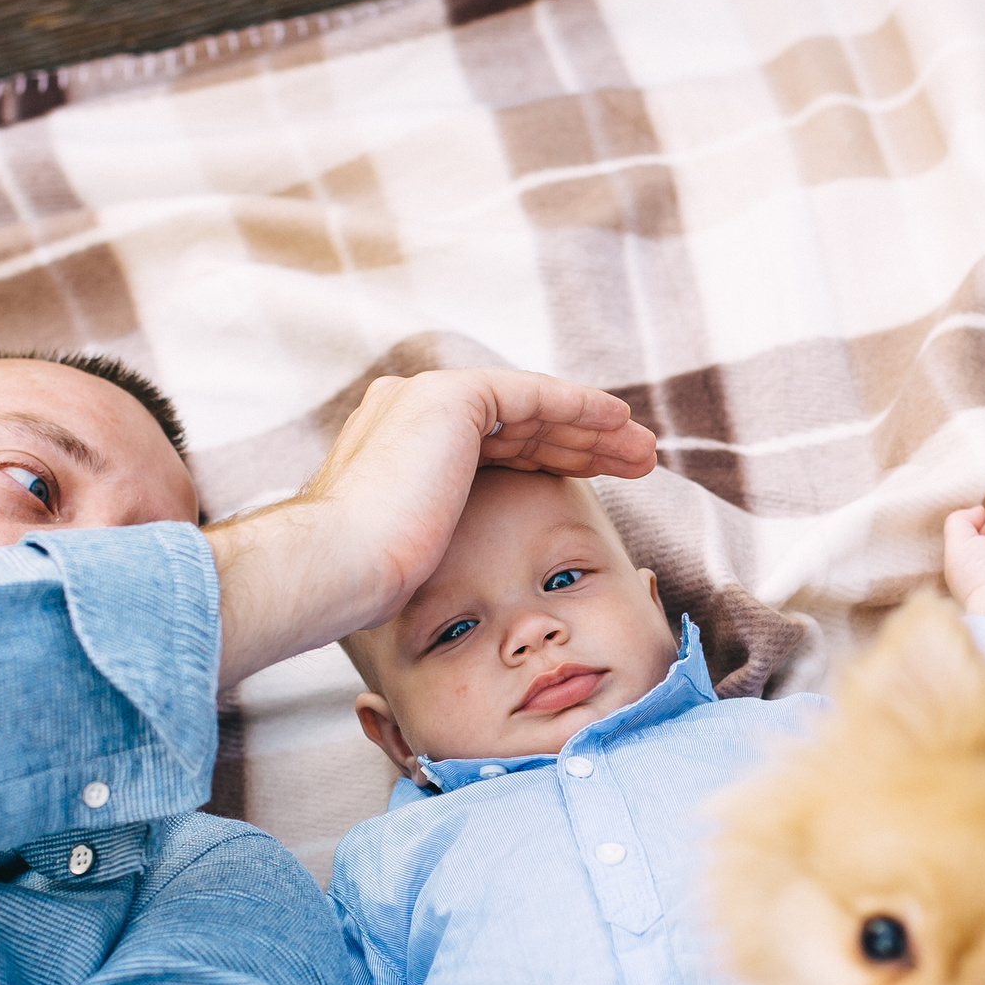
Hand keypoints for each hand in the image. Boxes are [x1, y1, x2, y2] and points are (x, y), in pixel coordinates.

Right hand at [205, 370, 653, 692]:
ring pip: (534, 409)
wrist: (340, 568)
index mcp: (398, 443)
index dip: (548, 460)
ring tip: (644, 451)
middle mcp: (411, 408)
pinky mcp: (455, 398)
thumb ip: (436, 540)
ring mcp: (430, 397)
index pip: (491, 445)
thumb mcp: (413, 557)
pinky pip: (536, 397)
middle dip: (581, 442)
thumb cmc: (368, 587)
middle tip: (634, 460)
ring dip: (595, 428)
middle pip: (518, 425)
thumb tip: (445, 575)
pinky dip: (581, 408)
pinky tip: (620, 424)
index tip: (594, 480)